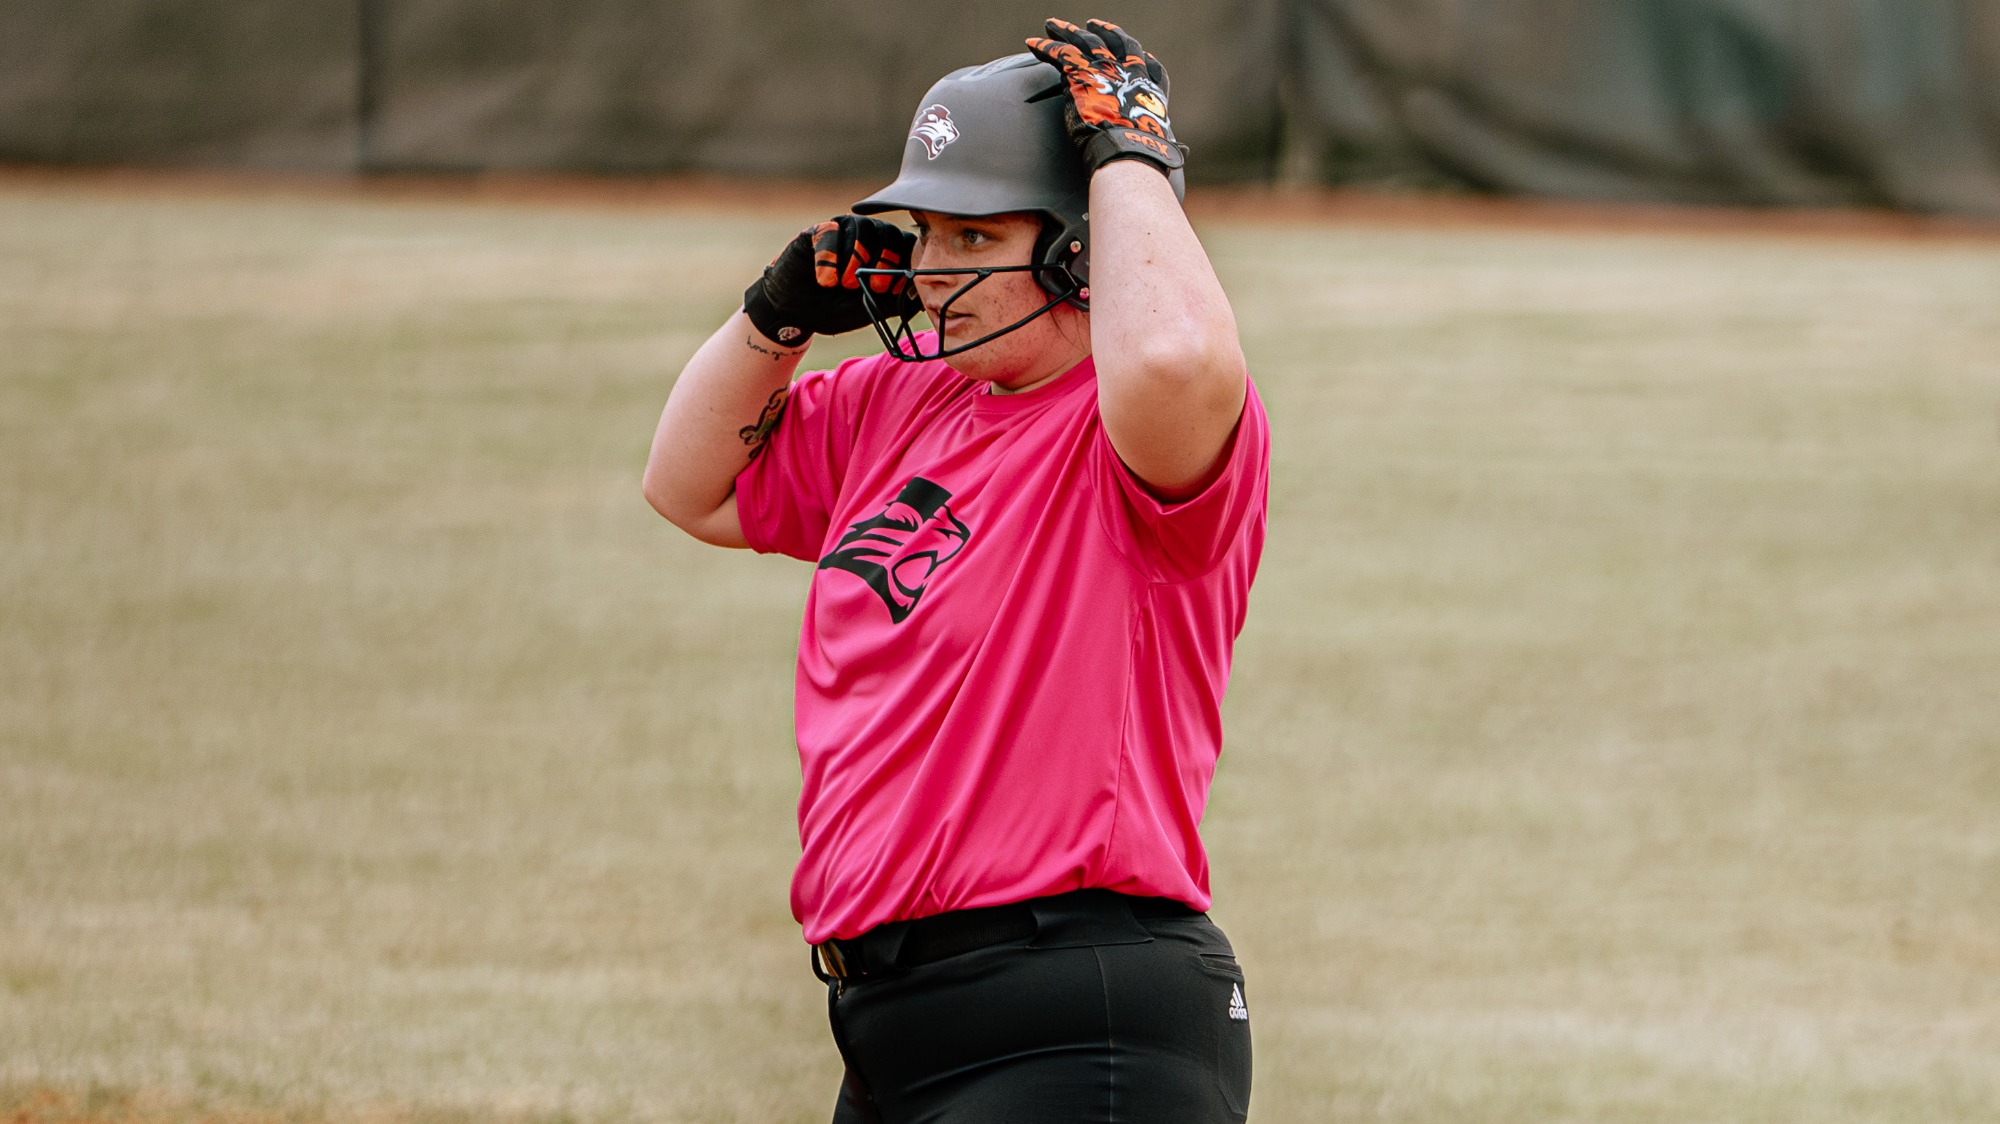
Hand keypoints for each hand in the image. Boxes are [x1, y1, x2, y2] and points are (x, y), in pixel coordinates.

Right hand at [742, 215, 919, 344]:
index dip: (903, 266)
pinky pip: (830, 231)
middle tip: (871, 289)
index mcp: (886, 251)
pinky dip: (830, 258)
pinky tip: (825, 281)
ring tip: (845, 284)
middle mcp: (867, 235)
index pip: (907, 244)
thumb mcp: (874, 309)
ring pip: (861, 228)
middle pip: (888, 232)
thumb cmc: (837, 307)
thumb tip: (925, 297)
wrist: (798, 312)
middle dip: (884, 262)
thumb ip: (899, 301)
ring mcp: (842, 230)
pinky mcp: (816, 231)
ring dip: (856, 258)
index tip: (891, 291)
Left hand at [1025, 18, 1183, 174]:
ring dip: (1069, 31)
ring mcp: (1107, 70)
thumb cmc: (1140, 157)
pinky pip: (1060, 53)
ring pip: (1086, 41)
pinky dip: (1045, 46)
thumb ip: (1150, 138)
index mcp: (1150, 90)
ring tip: (1054, 24)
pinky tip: (1032, 42)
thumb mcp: (1154, 144)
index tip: (1144, 53)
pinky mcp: (1082, 73)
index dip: (1145, 59)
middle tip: (1093, 24)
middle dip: (1105, 32)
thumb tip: (1158, 153)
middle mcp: (1130, 73)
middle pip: (1117, 44)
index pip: (1150, 67)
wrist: (1127, 151)